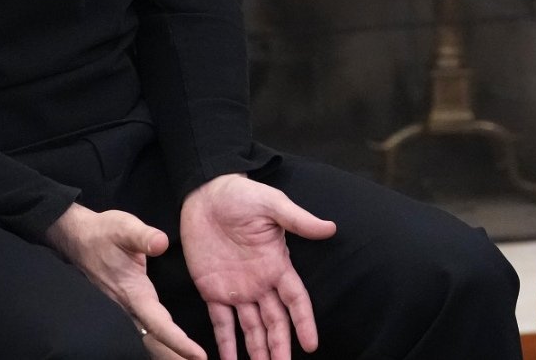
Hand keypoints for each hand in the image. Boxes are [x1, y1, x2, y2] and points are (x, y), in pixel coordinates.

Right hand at [45, 203, 206, 359]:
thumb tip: (161, 243)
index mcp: (133, 293)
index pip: (158, 324)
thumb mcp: (125, 227)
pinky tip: (168, 349)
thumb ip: (144, 236)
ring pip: (147, 341)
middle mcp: (128, 308)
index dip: (178, 342)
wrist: (77, 238)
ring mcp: (123, 310)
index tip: (198, 355)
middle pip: (154, 343)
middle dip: (174, 357)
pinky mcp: (122, 308)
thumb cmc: (103, 233)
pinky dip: (158, 344)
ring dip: (166, 354)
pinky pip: (142, 332)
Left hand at [180, 174, 337, 359]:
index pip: (295, 300)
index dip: (304, 322)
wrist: (205, 192)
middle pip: (275, 322)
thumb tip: (330, 228)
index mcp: (277, 264)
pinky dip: (225, 343)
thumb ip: (298, 220)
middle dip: (280, 346)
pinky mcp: (212, 289)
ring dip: (257, 351)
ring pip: (251, 328)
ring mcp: (237, 289)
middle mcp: (260, 282)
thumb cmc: (242, 195)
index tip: (311, 345)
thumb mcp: (272, 204)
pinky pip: (221, 322)